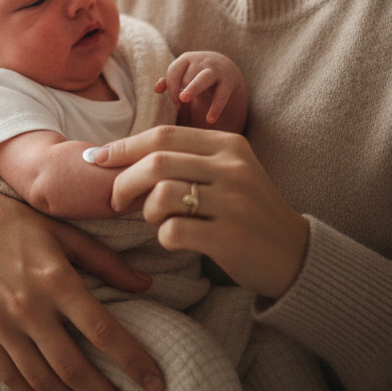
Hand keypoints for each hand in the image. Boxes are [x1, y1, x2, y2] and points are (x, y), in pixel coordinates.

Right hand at [0, 172, 164, 390]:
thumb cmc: (14, 220)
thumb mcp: (62, 231)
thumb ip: (105, 261)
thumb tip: (146, 284)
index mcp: (54, 278)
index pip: (102, 330)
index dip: (132, 360)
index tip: (155, 381)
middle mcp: (28, 306)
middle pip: (73, 368)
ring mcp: (0, 324)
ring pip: (43, 381)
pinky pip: (12, 378)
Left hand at [90, 126, 307, 298]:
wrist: (295, 255)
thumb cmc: (245, 210)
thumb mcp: (225, 171)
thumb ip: (184, 158)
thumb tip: (118, 155)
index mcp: (228, 144)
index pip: (163, 135)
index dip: (123, 147)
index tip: (96, 158)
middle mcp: (233, 167)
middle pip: (156, 162)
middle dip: (124, 181)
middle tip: (115, 200)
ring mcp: (234, 202)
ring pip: (161, 195)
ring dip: (145, 211)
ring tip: (155, 219)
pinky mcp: (231, 237)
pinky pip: (173, 231)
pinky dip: (162, 236)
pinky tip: (174, 239)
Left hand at [154, 51, 246, 132]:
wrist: (226, 67)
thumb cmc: (197, 72)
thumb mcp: (184, 72)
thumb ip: (170, 80)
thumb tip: (156, 89)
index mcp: (187, 59)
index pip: (174, 71)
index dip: (171, 87)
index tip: (176, 102)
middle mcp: (201, 62)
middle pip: (187, 75)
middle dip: (181, 88)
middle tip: (178, 101)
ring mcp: (215, 71)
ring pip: (203, 79)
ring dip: (193, 88)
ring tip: (184, 100)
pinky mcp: (227, 83)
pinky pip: (221, 96)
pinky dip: (216, 108)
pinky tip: (210, 119)